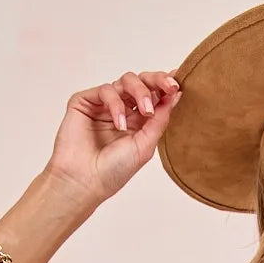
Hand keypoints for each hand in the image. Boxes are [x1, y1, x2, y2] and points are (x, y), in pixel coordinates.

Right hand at [44, 69, 182, 204]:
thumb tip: (176, 95)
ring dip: (140, 92)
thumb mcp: (146, 145)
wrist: (85, 181)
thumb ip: (160, 119)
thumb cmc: (114, 171)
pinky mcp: (85, 101)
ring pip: (126, 81)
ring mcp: (103, 105)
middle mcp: (122, 110)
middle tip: (169, 87)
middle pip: (142, 82)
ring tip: (145, 113)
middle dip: (158, 81)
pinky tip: (119, 124)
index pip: (154, 96)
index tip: (179, 83)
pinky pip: (106, 90)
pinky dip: (116, 104)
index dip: (166, 86)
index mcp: (138, 121)